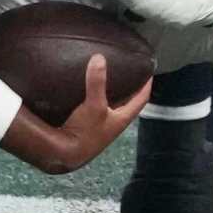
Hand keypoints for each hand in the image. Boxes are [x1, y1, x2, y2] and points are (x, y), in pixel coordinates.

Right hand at [54, 55, 150, 170]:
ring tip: (106, 75)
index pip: (141, 99)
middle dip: (128, 87)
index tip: (149, 72)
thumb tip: (99, 58)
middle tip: (127, 70)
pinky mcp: (84, 124)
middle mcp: (112, 122)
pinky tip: (84, 88)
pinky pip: (93, 106)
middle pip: (126, 101)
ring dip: (109, 91)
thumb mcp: (94, 105)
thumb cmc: (85, 134)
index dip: (146, 85)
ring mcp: (98, 124)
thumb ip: (96, 82)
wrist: (63, 154)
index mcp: (121, 119)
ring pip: (109, 104)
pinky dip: (92, 96)